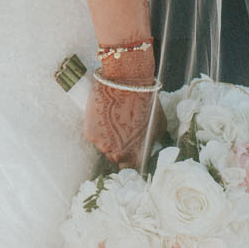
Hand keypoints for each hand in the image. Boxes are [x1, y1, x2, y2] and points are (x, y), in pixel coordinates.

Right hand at [85, 48, 156, 168]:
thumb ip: (154, 140)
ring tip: (113, 118)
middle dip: (118, 146)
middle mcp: (117, 155)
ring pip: (103, 145)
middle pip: (115, 157)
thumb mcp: (158, 125)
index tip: (130, 150)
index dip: (130, 159)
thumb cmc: (147, 101)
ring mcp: (102, 144)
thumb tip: (152, 146)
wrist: (127, 80)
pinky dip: (97, 127)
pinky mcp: (90, 132)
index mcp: (136, 156)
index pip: (130, 168)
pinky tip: (105, 114)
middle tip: (122, 129)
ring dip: (107, 136)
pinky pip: (94, 134)